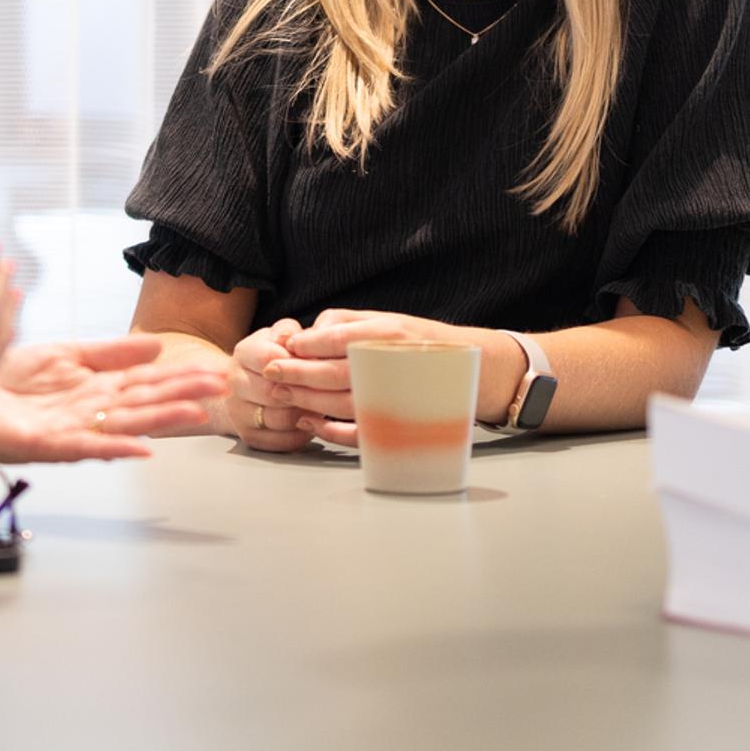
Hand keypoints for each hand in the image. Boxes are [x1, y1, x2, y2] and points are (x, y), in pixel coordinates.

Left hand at [0, 337, 222, 465]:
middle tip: (219, 389)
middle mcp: (89, 412)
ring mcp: (71, 430)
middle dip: (182, 395)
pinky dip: (114, 447)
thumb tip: (156, 347)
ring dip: (161, 420)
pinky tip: (141, 448)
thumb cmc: (4, 379)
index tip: (215, 370)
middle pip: (144, 401)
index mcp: (95, 389)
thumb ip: (110, 352)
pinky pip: (86, 447)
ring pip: (124, 423)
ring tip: (196, 415)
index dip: (180, 375)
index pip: (147, 381)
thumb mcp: (65, 354)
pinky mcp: (46, 446)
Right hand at [222, 319, 311, 452]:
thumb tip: (297, 338)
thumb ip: (290, 332)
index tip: (316, 364)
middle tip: (325, 390)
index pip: (269, 358)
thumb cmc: (272, 358)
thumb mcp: (280, 337)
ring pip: (280, 419)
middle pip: (274, 392)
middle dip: (304, 391)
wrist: (245, 387)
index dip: (297, 363)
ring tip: (320, 405)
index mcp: (243, 352)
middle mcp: (234, 383)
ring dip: (305, 413)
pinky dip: (302, 434)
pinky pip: (282, 441)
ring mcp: (238, 412)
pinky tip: (309, 421)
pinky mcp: (249, 436)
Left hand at [267, 311, 507, 444]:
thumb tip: (309, 333)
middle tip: (270, 374)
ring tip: (283, 396)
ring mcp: (399, 395)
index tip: (283, 348)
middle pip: (335, 371)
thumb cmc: (424, 342)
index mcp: (389, 332)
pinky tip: (312, 424)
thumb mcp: (390, 318)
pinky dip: (334, 431)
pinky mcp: (402, 424)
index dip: (306, 345)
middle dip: (297, 373)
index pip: (338, 338)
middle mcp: (393, 362)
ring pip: (343, 402)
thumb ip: (348, 322)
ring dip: (309, 401)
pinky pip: (363, 431)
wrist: (479, 369)